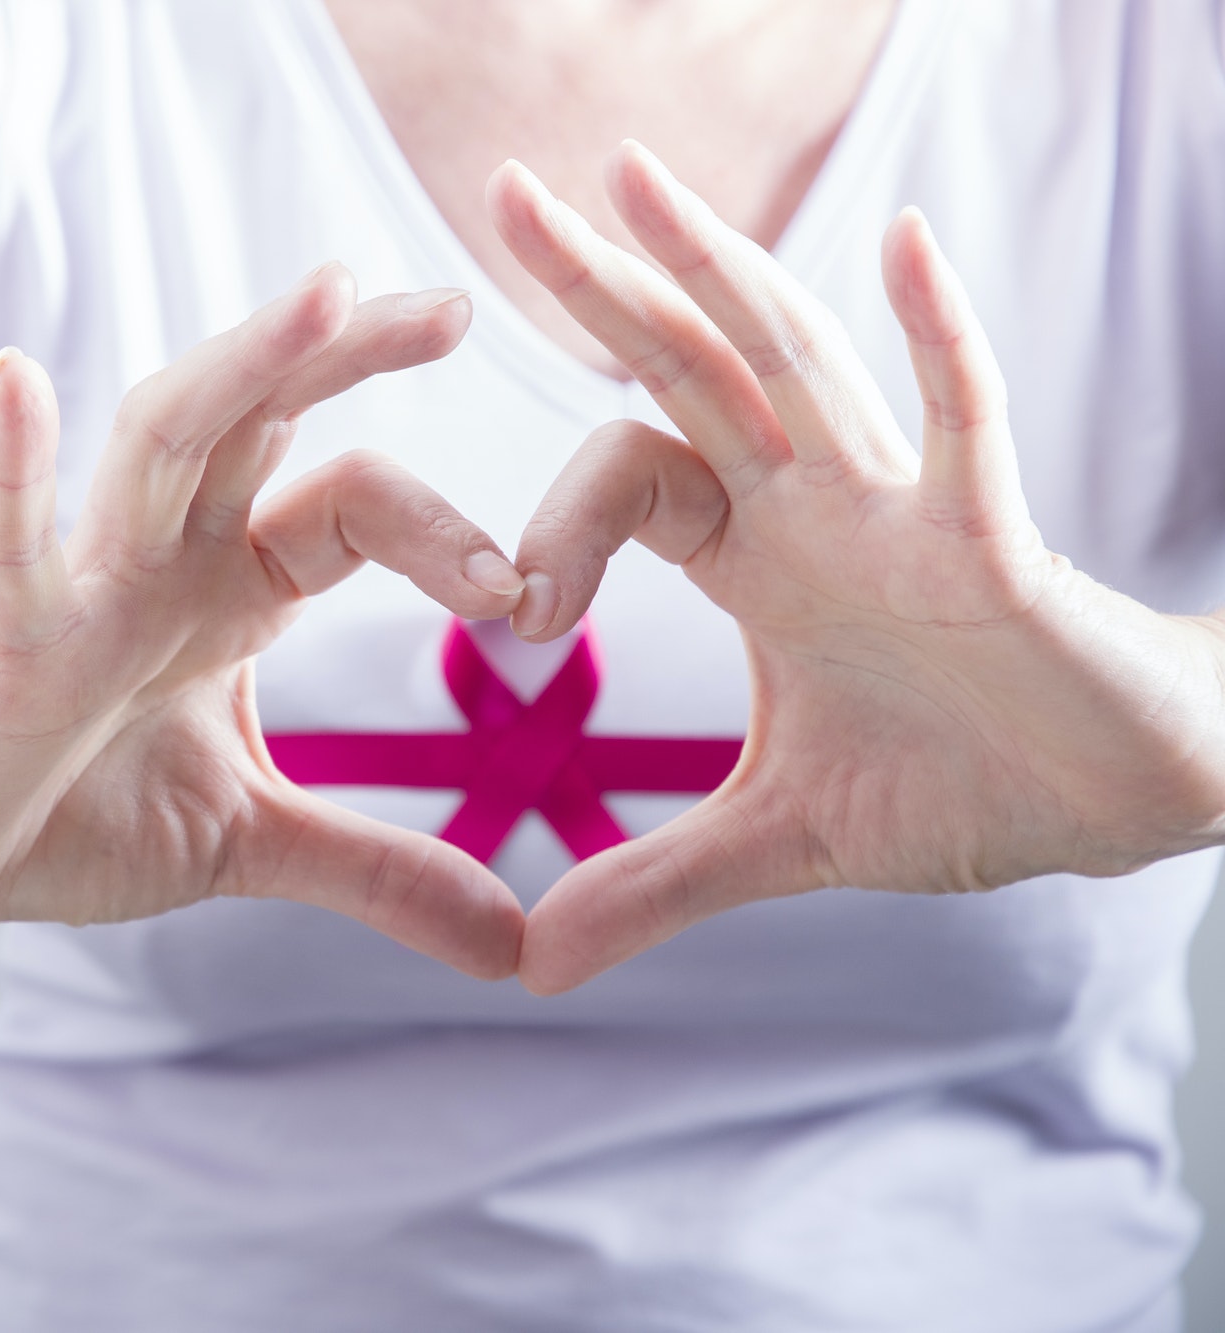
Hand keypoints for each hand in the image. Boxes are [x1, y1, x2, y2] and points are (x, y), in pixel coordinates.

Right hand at [0, 266, 526, 978]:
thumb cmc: (70, 813)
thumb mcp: (253, 842)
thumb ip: (379, 872)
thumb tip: (517, 945)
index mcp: (231, 589)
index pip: (349, 509)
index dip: (442, 536)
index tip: (530, 599)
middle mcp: (164, 560)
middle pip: (262, 421)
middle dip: (347, 356)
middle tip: (453, 306)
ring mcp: (83, 590)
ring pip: (161, 443)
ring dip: (240, 366)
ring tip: (325, 293)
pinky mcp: (3, 648)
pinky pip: (9, 550)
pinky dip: (14, 471)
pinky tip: (21, 383)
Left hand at [487, 144, 1224, 993]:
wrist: (1115, 800)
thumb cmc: (962, 781)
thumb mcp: (781, 842)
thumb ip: (654, 885)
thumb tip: (528, 962)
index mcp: (754, 555)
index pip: (627, 474)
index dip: (551, 521)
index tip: (509, 611)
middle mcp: (812, 504)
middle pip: (687, 371)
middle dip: (598, 285)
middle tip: (504, 194)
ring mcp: (899, 506)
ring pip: (796, 365)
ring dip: (718, 270)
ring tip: (637, 176)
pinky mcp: (995, 540)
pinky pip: (963, 426)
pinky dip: (934, 342)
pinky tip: (902, 243)